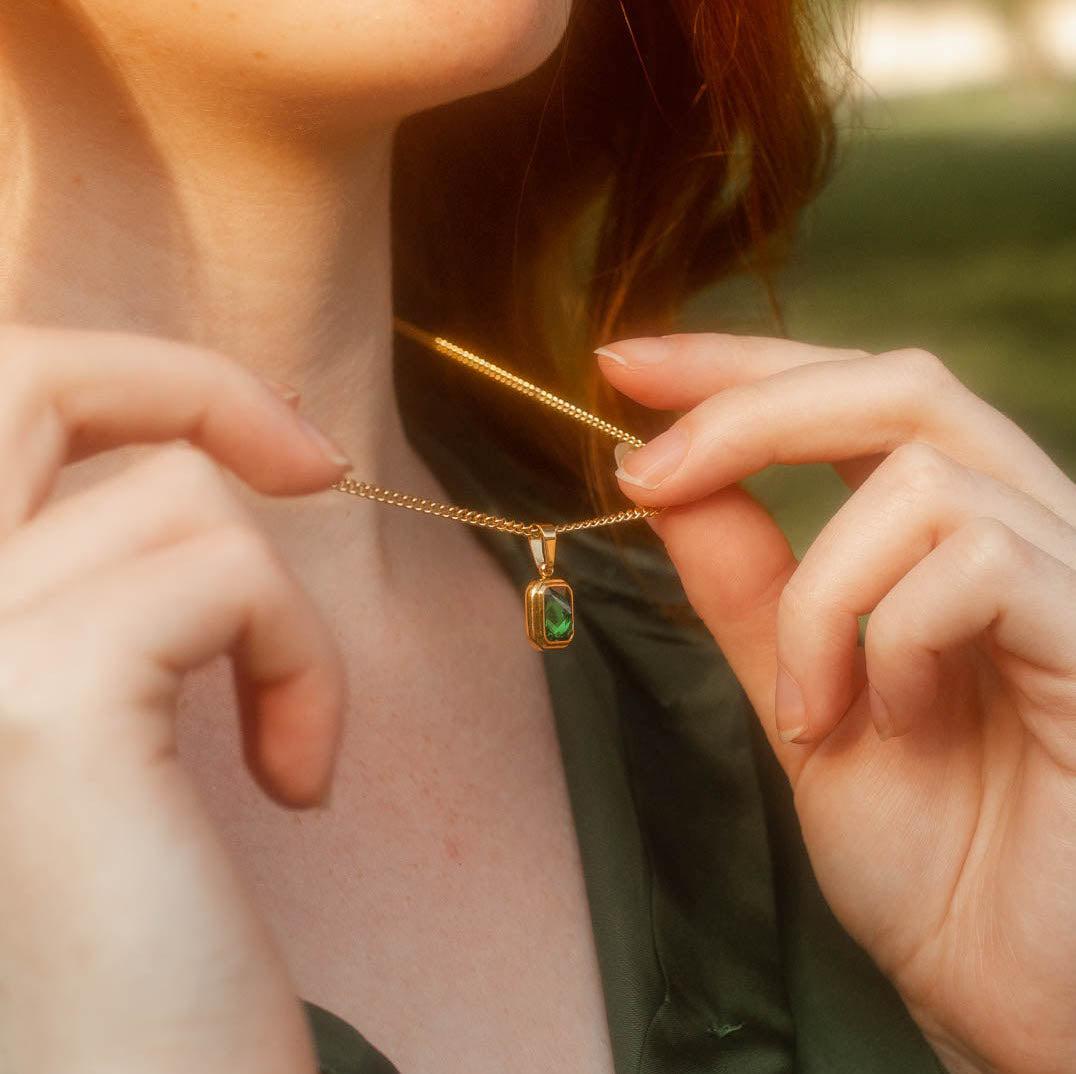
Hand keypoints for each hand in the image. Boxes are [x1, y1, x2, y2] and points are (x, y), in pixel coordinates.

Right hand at [0, 324, 350, 1072]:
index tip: (270, 440)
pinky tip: (295, 782)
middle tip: (316, 466)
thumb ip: (94, 577)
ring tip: (287, 743)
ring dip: (277, 617)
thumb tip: (200, 452)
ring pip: (176, 501)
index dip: (126, 379)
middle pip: (26, 376)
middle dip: (194, 388)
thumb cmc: (135, 931)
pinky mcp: (38, 703)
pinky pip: (228, 576)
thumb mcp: (89, 714)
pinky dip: (302, 661)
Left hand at [598, 335, 1075, 1073]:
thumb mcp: (801, 696)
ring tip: (811, 709)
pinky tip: (891, 723)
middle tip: (644, 470)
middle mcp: (1036, 531)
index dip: (737, 367)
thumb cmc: (930, 856)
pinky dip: (888, 638)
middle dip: (749, 409)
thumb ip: (747, 585)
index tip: (624, 364)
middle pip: (900, 384)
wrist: (1017, 992)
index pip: (854, 396)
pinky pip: (978, 562)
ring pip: (922, 477)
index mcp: (961, 539)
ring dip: (820, 595)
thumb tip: (668, 476)